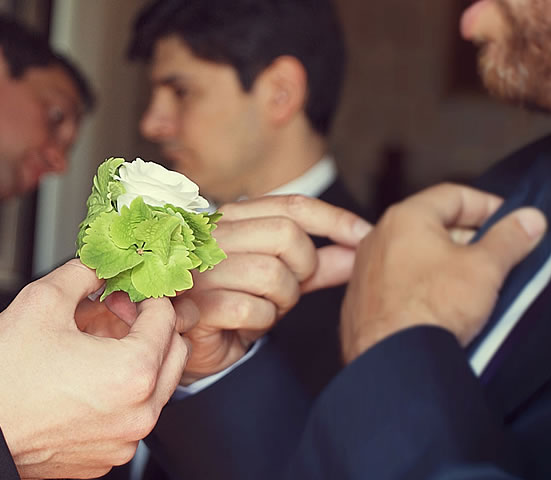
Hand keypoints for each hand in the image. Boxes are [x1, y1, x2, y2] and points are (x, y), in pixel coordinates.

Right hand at [0, 259, 191, 479]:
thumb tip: (98, 265)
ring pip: (152, 390)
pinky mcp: (104, 458)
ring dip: (134, 360)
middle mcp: (138, 414)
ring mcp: (122, 441)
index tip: (127, 290)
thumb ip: (82, 274)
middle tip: (115, 312)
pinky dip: (117, 394)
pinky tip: (81, 377)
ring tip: (92, 343)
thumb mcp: (42, 300)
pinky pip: (127, 418)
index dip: (146, 295)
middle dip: (149, 328)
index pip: (166, 320)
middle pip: (173, 356)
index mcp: (132, 372)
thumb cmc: (2, 376)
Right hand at [175, 194, 370, 382]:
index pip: (291, 206)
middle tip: (291, 290)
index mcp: (228, 218)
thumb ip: (316, 265)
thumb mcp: (279, 280)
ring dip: (281, 301)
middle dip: (303, 268)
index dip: (334, 220)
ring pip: (272, 274)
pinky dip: (260, 323)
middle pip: (286, 235)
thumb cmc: (232, 306)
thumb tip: (361, 249)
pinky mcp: (195, 303)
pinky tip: (244, 325)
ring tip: (263, 308)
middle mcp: (209, 235)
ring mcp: (198, 268)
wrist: (187, 344)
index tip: (364, 238)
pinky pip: (253, 309)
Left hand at [340, 183, 545, 361]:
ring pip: (416, 255)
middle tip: (500, 254)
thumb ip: (509, 238)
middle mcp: (378, 237)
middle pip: (433, 224)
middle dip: (471, 237)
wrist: (392, 356)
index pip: (453, 195)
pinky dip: (425, 285)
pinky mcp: (365, 298)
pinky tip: (445, 305)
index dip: (488, 205)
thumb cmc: (429, 307)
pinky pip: (401, 281)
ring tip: (477, 283)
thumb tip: (527, 220)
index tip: (511, 221)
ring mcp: (367, 268)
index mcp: (405, 218)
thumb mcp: (484, 267)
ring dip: (448, 263)